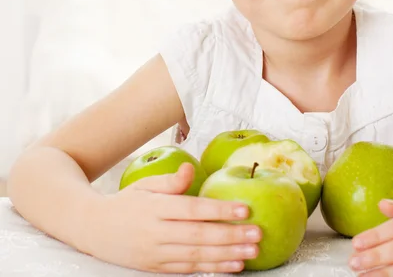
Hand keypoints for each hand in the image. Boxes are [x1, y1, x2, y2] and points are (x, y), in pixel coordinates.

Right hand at [83, 163, 261, 273]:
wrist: (92, 228)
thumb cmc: (126, 202)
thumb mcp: (145, 185)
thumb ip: (170, 180)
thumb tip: (191, 168)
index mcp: (155, 207)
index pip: (192, 209)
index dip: (219, 210)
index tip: (244, 209)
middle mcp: (156, 232)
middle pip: (199, 236)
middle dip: (231, 236)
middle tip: (257, 234)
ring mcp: (155, 253)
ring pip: (196, 256)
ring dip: (227, 255)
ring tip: (251, 252)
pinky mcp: (155, 268)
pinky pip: (187, 270)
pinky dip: (211, 269)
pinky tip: (232, 266)